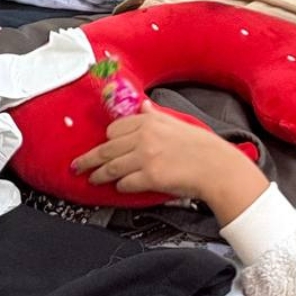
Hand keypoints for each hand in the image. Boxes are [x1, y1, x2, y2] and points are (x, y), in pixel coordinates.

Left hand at [72, 103, 270, 222]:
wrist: (217, 167)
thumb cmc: (202, 147)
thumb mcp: (177, 122)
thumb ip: (156, 115)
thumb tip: (144, 107)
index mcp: (150, 122)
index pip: (115, 129)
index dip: (106, 139)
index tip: (101, 144)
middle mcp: (144, 137)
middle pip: (107, 149)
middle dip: (89, 159)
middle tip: (78, 165)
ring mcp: (145, 157)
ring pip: (111, 167)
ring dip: (99, 175)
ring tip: (93, 179)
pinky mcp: (149, 177)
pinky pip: (126, 183)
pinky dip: (121, 187)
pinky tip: (120, 188)